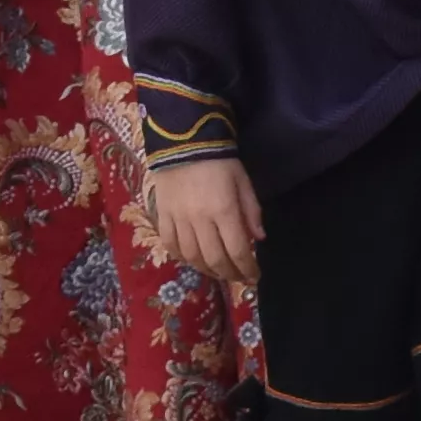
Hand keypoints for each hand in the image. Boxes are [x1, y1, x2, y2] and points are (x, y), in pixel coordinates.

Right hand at [136, 155, 260, 284]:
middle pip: (215, 259)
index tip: (255, 277)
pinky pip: (170, 244)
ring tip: (219, 272)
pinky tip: (193, 260)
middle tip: (239, 278)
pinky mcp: (162, 215)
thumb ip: (252, 212)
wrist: (183, 142)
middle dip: (230, 274)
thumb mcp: (243, 181)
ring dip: (207, 270)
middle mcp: (200, 220)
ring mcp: (178, 219)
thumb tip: (258, 239)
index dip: (247, 269)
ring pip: (192, 257)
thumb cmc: (220, 161)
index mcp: (224, 211)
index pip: (237, 251)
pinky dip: (182, 258)